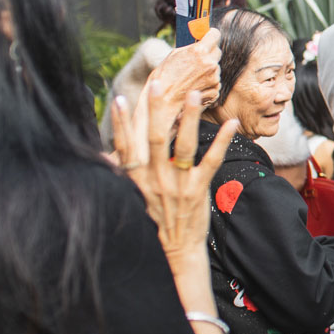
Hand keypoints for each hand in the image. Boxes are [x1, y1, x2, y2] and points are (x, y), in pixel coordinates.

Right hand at [112, 80, 236, 263]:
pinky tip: (231, 124)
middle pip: (154, 138)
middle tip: (158, 84)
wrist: (175, 249)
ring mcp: (177, 184)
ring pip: (183, 145)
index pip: (125, 145)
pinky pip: (211, 160)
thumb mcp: (133, 196)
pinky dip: (222, 141)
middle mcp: (154, 179)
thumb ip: (122, 173)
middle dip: (156, 110)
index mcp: (136, 178)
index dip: (122, 123)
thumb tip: (102, 155)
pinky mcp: (199, 189)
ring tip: (194, 95)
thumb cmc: (155, 218)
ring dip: (189, 118)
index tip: (122, 100)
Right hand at [135, 29, 221, 141]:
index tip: (209, 38)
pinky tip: (195, 86)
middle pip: (217, 52)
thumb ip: (190, 47)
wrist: (163, 101)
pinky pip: (215, 83)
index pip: (215, 34)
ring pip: (216, 69)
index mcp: (199, 51)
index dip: (211, 36)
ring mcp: (214, 78)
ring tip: (191, 77)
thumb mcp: (174, 55)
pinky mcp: (216, 90)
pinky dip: (208, 84)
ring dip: (208, 71)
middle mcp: (210, 63)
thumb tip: (200, 39)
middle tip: (197, 60)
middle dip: (209, 54)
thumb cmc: (164, 78)